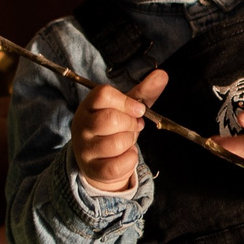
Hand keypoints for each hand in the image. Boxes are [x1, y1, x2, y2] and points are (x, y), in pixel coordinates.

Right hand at [73, 69, 165, 193]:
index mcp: (88, 105)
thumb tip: (162, 75)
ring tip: (126, 141)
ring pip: (117, 143)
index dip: (126, 101)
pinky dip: (130, 160)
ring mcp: (85, 148)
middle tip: (134, 126)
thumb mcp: (125, 109)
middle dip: (131, 124)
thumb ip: (143, 93)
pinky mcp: (93, 169)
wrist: (98, 161)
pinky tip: (124, 156)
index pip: (104, 94)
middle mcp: (81, 125)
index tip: (139, 110)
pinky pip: (120, 164)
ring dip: (130, 142)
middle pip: (111, 119)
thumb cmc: (113, 130)